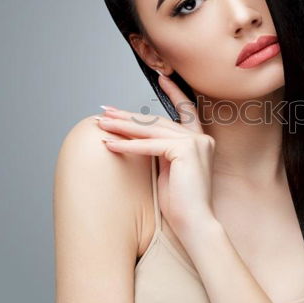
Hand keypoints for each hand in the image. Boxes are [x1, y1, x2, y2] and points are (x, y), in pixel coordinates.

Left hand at [96, 73, 216, 237]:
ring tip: (102, 124)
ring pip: (152, 130)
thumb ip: (162, 151)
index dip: (174, 93)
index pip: (187, 110)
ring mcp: (196, 143)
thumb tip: (139, 138)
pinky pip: (150, 145)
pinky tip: (110, 144)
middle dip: (129, 116)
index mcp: (201, 142)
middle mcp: (201, 139)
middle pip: (159, 121)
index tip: (162, 78)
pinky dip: (128, 145)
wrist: (195, 224)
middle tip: (106, 111)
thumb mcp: (169, 170)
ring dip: (123, 127)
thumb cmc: (181, 204)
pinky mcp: (186, 151)